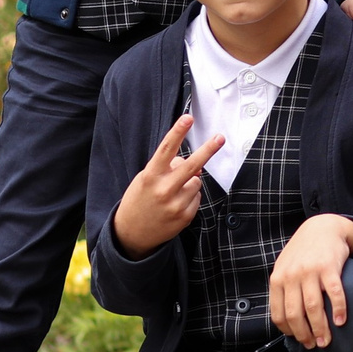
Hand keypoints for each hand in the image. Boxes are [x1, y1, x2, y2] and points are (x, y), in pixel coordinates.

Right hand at [110, 115, 222, 257]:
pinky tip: (175, 204)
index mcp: (150, 176)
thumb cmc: (139, 200)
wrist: (132, 234)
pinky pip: (197, 197)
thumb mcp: (146, 179)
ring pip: (196, 181)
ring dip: (190, 182)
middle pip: (192, 165)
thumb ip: (168, 168)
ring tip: (172, 193)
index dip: (178, 132)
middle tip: (220, 138)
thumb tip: (196, 165)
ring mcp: (176, 204)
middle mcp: (164, 190)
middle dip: (208, 150)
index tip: (188, 118)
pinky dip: (190, 197)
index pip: (166, 150)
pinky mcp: (185, 216)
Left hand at [270, 214, 352, 348]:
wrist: (323, 227)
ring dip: (321, 328)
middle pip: (296, 315)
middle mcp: (292, 276)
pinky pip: (334, 294)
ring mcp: (310, 271)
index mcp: (278, 279)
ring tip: (327, 340)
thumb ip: (283, 289)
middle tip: (314, 345)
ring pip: (313, 308)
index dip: (289, 331)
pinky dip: (338, 310)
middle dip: (305, 335)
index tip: (299, 339)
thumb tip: (286, 319)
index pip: (279, 314)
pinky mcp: (329, 267)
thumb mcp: (285, 267)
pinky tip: (341, 321)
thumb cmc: (304, 251)